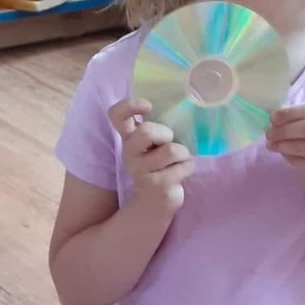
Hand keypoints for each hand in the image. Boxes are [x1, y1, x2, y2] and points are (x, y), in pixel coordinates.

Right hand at [109, 98, 193, 212]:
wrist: (156, 201)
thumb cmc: (160, 164)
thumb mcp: (155, 143)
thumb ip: (158, 127)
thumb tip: (184, 103)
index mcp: (129, 138)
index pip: (116, 115)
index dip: (129, 105)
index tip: (148, 106)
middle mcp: (130, 153)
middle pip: (146, 132)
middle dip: (165, 133)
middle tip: (169, 141)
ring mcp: (141, 171)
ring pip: (171, 150)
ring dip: (183, 153)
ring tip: (179, 159)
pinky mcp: (157, 186)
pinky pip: (183, 167)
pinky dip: (188, 167)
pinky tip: (180, 173)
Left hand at [266, 102, 304, 197]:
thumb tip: (276, 116)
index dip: (291, 112)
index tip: (273, 117)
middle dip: (285, 129)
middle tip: (269, 133)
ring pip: (304, 145)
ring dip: (283, 144)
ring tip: (270, 144)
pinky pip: (302, 161)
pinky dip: (288, 156)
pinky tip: (282, 154)